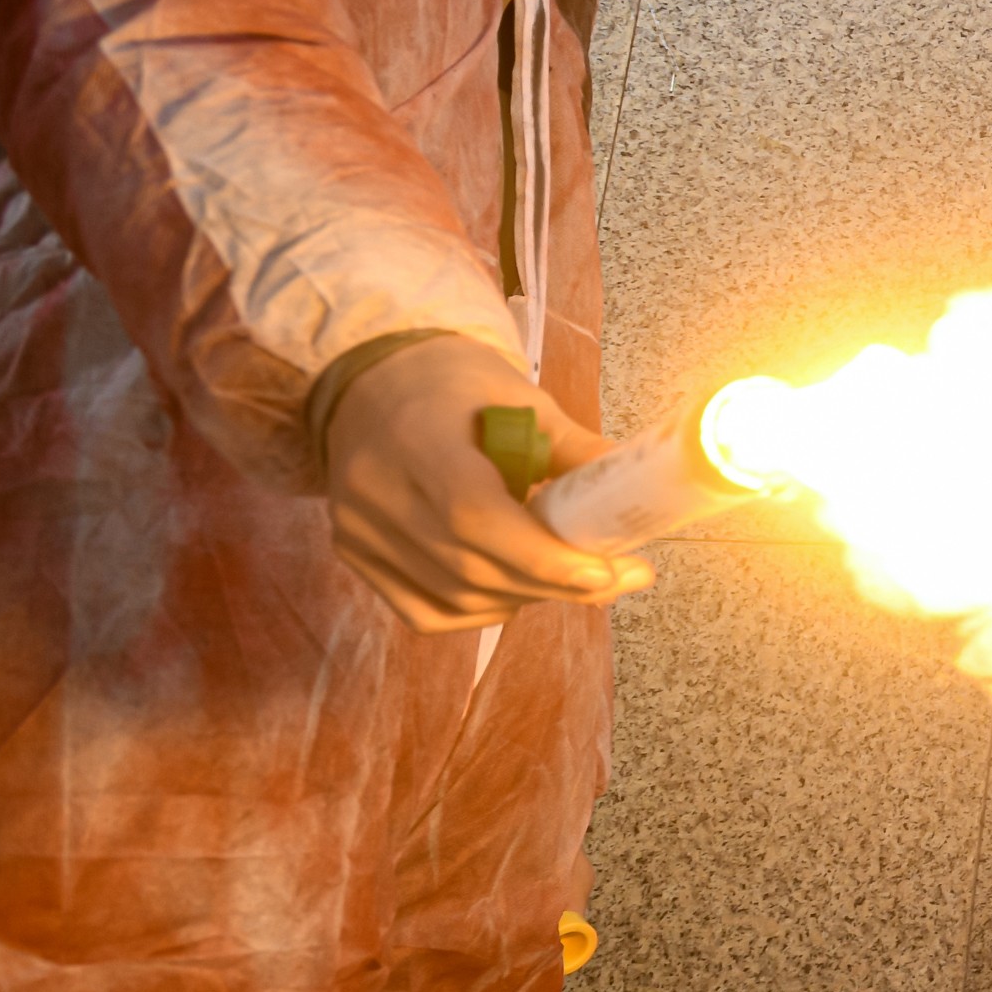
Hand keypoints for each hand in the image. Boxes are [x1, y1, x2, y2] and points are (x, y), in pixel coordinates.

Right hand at [322, 335, 643, 630]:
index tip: (606, 572)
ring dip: (524, 598)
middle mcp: (376, 489)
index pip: (475, 516)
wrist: (370, 379)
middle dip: (554, 584)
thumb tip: (638, 498)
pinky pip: (425, 611)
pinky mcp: (353, 553)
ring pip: (454, 598)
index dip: (542, 556)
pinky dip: (480, 611)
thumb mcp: (520, 398)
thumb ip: (576, 451)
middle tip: (618, 579)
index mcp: (419, 436)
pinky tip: (515, 588)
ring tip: (570, 577)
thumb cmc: (455, 384)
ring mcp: (357, 528)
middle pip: (471, 568)